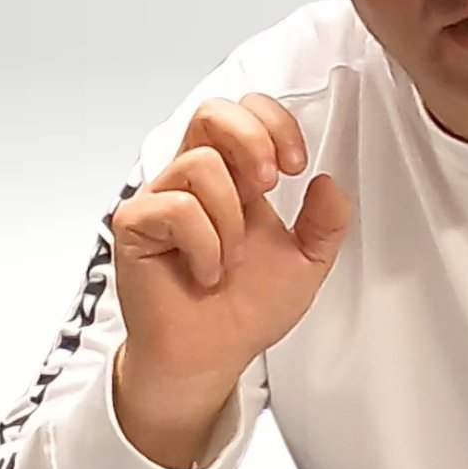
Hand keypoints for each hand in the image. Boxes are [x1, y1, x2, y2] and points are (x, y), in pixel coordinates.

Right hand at [111, 92, 354, 390]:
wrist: (211, 356)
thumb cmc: (245, 310)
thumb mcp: (306, 262)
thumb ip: (326, 223)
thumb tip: (330, 182)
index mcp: (234, 177)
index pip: (245, 113)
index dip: (274, 122)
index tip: (297, 165)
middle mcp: (195, 180)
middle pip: (212, 112)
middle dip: (251, 140)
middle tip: (270, 184)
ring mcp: (162, 199)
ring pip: (200, 164)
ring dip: (231, 218)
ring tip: (230, 259)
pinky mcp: (137, 224)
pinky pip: (176, 208)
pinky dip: (205, 246)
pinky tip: (205, 274)